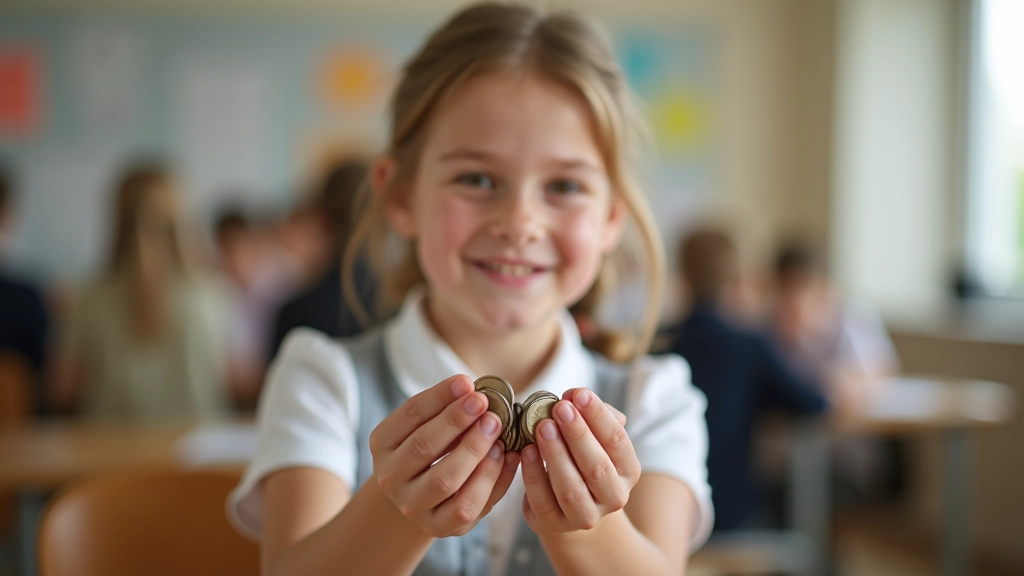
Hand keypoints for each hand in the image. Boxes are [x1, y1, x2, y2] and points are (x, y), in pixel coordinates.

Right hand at [370, 374, 520, 536]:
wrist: (417, 496)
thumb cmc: (427, 449)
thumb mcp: (425, 425)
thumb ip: (444, 407)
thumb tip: (473, 389)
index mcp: (383, 443)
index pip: (410, 415)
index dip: (439, 397)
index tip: (466, 383)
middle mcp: (391, 477)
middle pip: (424, 446)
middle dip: (457, 421)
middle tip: (484, 403)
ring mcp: (413, 505)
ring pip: (445, 480)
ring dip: (475, 450)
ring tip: (496, 428)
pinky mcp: (440, 526)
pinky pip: (468, 506)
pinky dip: (492, 479)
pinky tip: (508, 456)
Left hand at [520, 388, 639, 532]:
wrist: (567, 502)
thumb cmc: (580, 457)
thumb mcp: (590, 435)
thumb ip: (586, 413)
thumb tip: (573, 395)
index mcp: (628, 470)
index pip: (618, 442)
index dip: (599, 417)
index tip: (580, 395)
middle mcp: (613, 496)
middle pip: (597, 467)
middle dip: (578, 435)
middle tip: (560, 409)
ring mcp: (585, 515)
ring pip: (571, 489)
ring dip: (556, 455)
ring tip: (542, 427)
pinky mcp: (555, 523)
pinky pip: (543, 500)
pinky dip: (533, 475)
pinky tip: (526, 451)